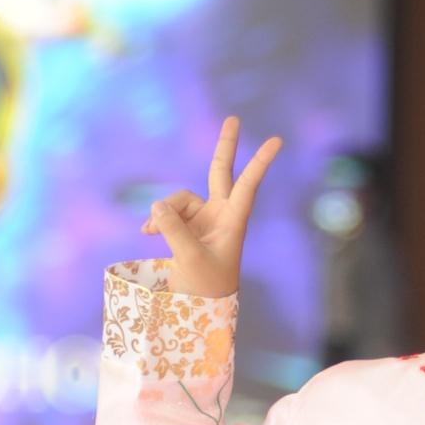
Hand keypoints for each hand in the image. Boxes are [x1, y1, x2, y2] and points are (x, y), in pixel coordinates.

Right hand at [141, 114, 281, 298]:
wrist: (198, 306)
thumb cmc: (206, 286)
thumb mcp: (189, 258)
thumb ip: (173, 228)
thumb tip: (156, 204)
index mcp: (233, 220)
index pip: (247, 184)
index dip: (259, 162)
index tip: (277, 140)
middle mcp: (219, 214)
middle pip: (220, 171)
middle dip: (225, 146)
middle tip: (234, 118)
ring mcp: (202, 218)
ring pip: (178, 199)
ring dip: (164, 212)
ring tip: (151, 232)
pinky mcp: (185, 226)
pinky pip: (167, 212)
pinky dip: (157, 220)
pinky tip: (147, 232)